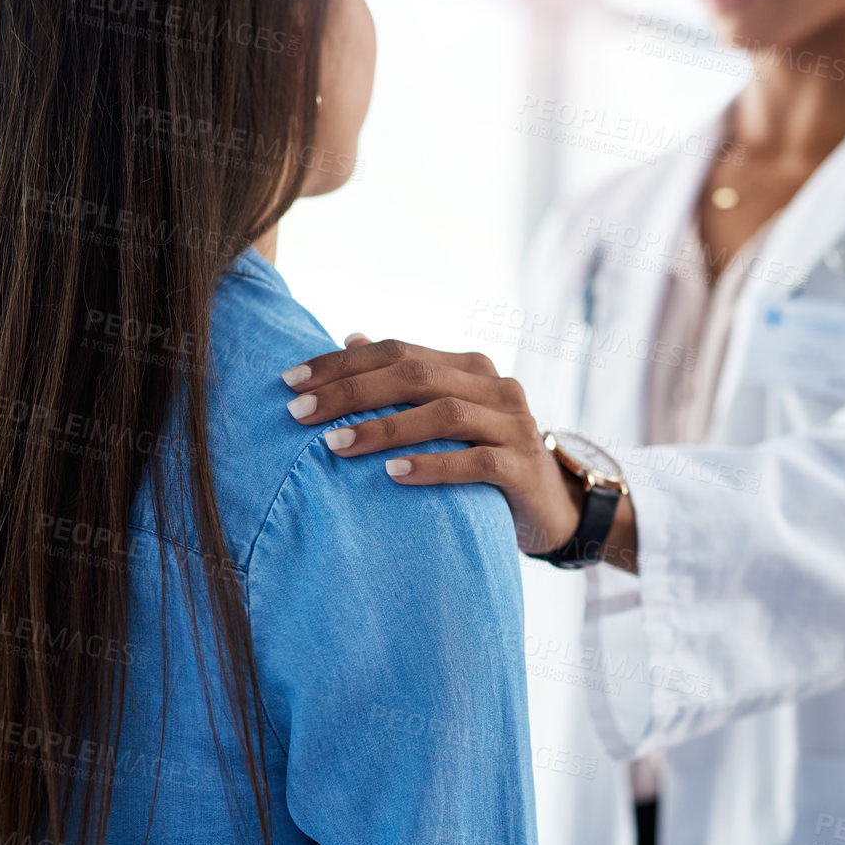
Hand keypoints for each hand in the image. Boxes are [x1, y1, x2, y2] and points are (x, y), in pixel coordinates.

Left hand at [282, 336, 604, 557]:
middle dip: (351, 391)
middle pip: (415, 375)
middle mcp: (496, 385)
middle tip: (300, 413)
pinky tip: (392, 474)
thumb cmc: (486, 459)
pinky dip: (431, 465)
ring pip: (444, 413)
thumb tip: (351, 337)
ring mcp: (514, 424)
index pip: (397, 351)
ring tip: (334, 445)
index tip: (290, 381)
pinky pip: (475, 462)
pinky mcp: (523, 466)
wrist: (554, 507)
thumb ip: (407, 380)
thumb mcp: (446, 417)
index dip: (341, 363)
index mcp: (469, 366)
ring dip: (384, 428)